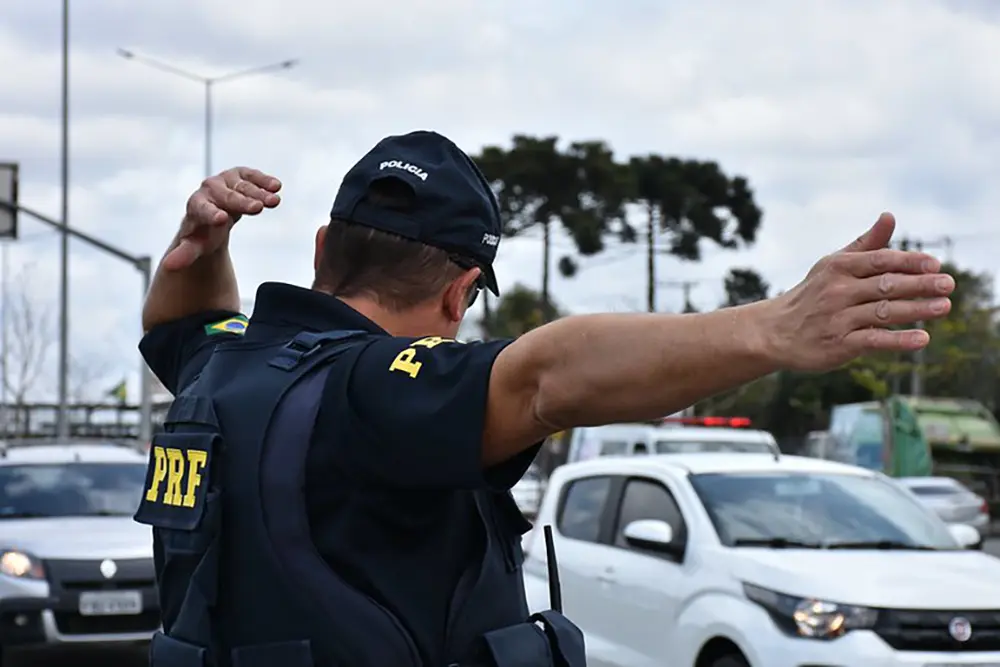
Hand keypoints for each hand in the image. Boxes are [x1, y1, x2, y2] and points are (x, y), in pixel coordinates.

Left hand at [161, 167, 281, 270]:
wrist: (214, 214)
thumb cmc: (204, 232)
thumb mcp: (196, 245)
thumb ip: (184, 254)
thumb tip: (168, 267)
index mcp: (196, 207)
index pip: (203, 210)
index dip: (211, 214)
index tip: (221, 219)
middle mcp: (209, 190)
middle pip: (226, 197)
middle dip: (242, 202)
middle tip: (257, 208)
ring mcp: (225, 181)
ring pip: (242, 187)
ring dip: (259, 193)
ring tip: (274, 201)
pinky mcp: (239, 176)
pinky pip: (251, 176)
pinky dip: (263, 180)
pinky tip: (276, 186)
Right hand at [765, 213, 954, 371]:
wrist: (774, 332)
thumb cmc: (812, 295)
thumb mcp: (833, 266)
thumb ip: (866, 245)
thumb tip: (890, 216)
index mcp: (838, 268)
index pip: (879, 260)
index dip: (908, 262)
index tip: (934, 264)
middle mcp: (837, 291)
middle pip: (885, 285)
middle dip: (919, 284)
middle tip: (948, 284)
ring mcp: (837, 318)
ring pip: (882, 312)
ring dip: (915, 310)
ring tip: (944, 307)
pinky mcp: (838, 345)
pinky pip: (873, 340)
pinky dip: (898, 340)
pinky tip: (922, 339)